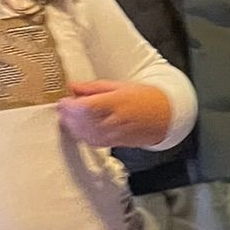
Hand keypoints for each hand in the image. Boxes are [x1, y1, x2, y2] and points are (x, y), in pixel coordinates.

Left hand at [57, 80, 171, 149]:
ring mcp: (114, 134)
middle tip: (64, 107)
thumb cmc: (146, 98)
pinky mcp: (115, 143)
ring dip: (72, 126)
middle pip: (81, 121)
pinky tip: (79, 129)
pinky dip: (81, 135)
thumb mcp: (120, 85)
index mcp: (116, 103)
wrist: (166, 116)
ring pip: (84, 134)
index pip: (84, 107)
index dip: (69, 105)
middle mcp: (114, 120)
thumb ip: (94, 87)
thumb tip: (73, 87)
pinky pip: (92, 142)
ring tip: (69, 117)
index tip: (63, 100)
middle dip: (68, 115)